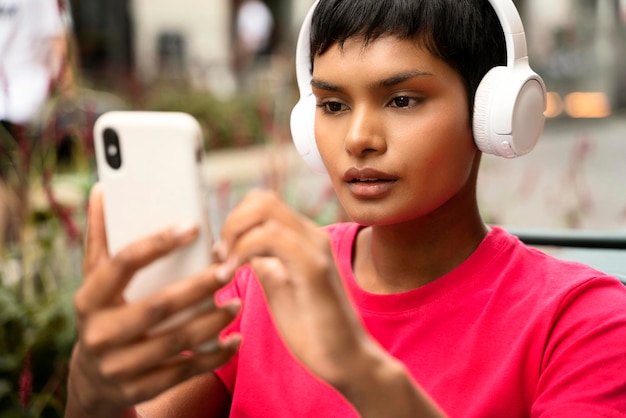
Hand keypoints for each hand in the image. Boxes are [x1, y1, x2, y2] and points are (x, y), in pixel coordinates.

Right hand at [66, 184, 240, 416]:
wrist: (92, 380)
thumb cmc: (103, 314)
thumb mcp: (95, 281)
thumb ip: (101, 238)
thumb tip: (103, 190)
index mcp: (88, 300)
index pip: (122, 264)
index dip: (158, 243)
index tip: (193, 226)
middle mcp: (100, 334)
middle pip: (157, 306)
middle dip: (198, 287)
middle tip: (229, 269)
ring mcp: (119, 366)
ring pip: (176, 340)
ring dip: (212, 321)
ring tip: (237, 303)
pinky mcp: (142, 389)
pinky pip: (185, 371)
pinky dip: (214, 355)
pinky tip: (235, 340)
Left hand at [214, 189, 375, 386]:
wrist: (346, 360)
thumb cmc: (313, 329)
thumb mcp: (278, 288)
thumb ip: (263, 263)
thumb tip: (237, 247)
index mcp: (303, 239)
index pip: (264, 203)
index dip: (235, 220)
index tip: (222, 253)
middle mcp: (312, 235)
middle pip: (262, 198)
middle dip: (231, 222)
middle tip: (221, 256)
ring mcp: (315, 248)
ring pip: (265, 210)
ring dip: (234, 234)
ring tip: (225, 267)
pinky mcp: (315, 268)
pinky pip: (272, 238)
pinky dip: (242, 250)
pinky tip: (232, 275)